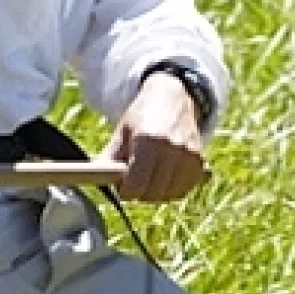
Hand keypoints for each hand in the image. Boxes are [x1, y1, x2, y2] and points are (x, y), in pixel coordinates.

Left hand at [102, 73, 208, 201]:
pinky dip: (172, 190)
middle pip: (152, 193)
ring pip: (169, 195)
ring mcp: (188, 155)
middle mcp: (171, 147)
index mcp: (147, 140)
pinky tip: (163, 179)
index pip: (135, 184)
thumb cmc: (142, 117)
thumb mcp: (121, 133)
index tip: (121, 186)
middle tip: (133, 182)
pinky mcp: (199, 161)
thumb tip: (95, 181)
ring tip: (148, 179)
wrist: (173, 98)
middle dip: (139, 193)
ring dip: (156, 194)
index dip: (125, 191)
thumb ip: (108, 159)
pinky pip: (184, 189)